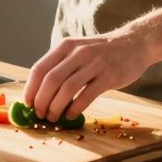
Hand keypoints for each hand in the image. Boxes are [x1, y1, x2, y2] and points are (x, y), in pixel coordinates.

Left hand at [23, 28, 155, 123]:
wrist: (134, 43)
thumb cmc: (102, 52)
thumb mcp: (78, 50)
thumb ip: (61, 65)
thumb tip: (39, 91)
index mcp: (66, 46)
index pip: (40, 69)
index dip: (30, 89)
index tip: (27, 104)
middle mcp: (78, 53)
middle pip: (51, 80)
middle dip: (41, 101)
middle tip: (39, 114)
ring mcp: (94, 64)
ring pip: (67, 89)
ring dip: (56, 107)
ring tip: (53, 117)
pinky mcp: (109, 76)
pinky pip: (86, 96)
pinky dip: (75, 108)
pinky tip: (70, 115)